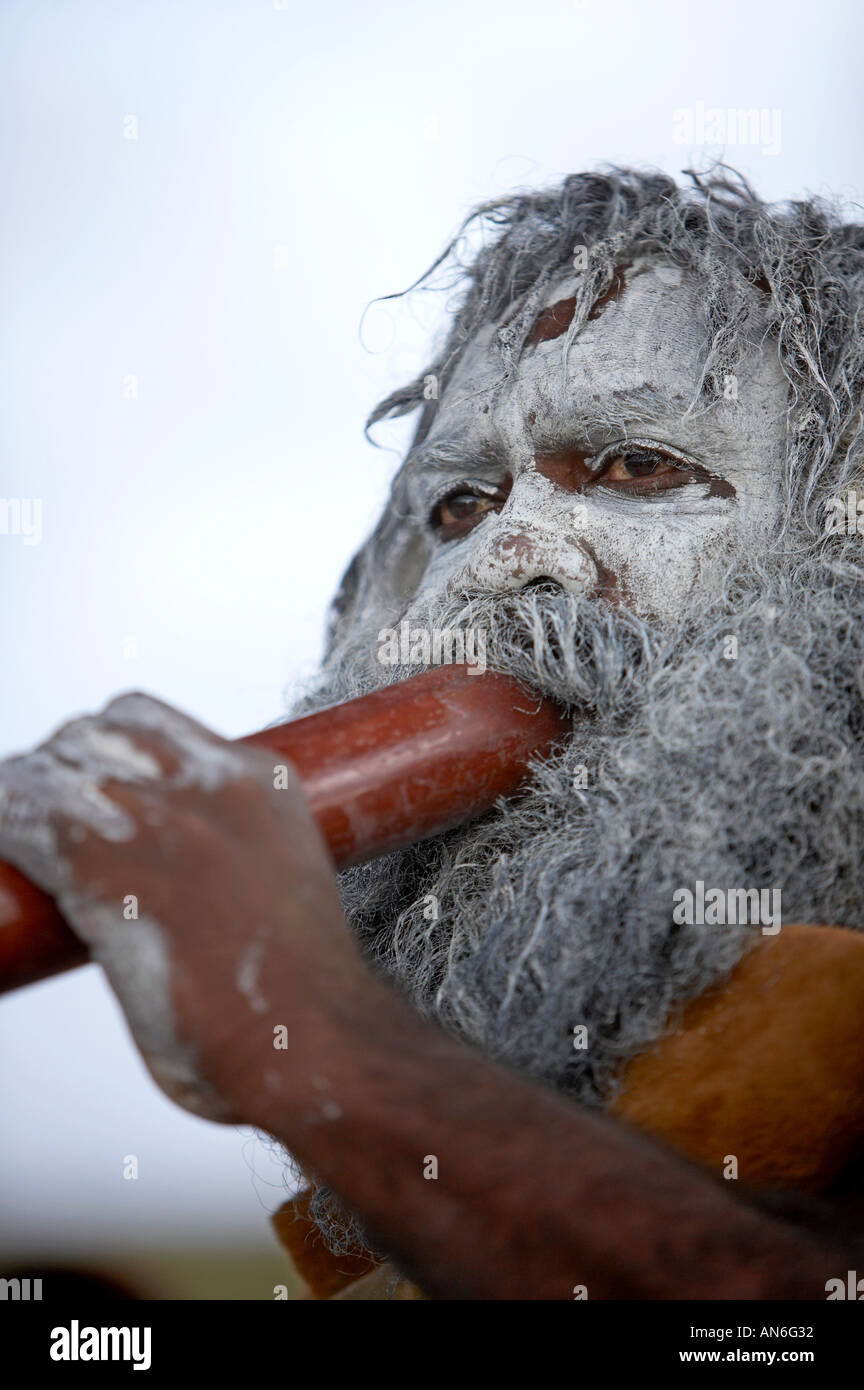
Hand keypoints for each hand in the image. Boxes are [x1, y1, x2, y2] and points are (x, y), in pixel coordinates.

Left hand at [0, 693, 365, 1120]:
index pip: (143, 717)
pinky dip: (8, 832)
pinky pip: (20, 817)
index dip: (103, 749)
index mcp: (256, 778)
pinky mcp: (104, 868)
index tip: (92, 788)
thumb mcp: (278, 874)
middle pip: (90, 733)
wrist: (313, 1036)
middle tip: (51, 825)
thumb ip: (224, 848)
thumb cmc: (300, 990)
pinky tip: (16, 860)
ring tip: (31, 846)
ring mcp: (155, 820)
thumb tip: (167, 869)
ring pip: (48, 768)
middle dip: (61, 772)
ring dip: (27, 804)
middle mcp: (205, 783)